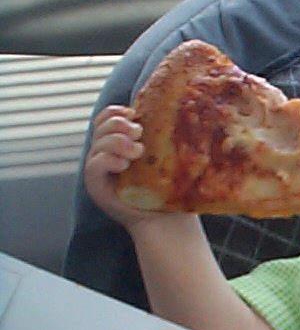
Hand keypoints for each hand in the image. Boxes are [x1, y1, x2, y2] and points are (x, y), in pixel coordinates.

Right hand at [83, 106, 174, 230]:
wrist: (165, 218)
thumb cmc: (167, 187)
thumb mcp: (165, 157)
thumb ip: (160, 138)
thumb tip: (175, 111)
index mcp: (118, 143)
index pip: (105, 118)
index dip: (115, 112)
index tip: (133, 113)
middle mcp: (104, 153)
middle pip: (100, 127)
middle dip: (119, 125)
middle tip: (138, 133)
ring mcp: (98, 169)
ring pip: (98, 143)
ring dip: (117, 142)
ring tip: (138, 152)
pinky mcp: (96, 185)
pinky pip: (94, 164)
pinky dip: (108, 159)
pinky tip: (124, 164)